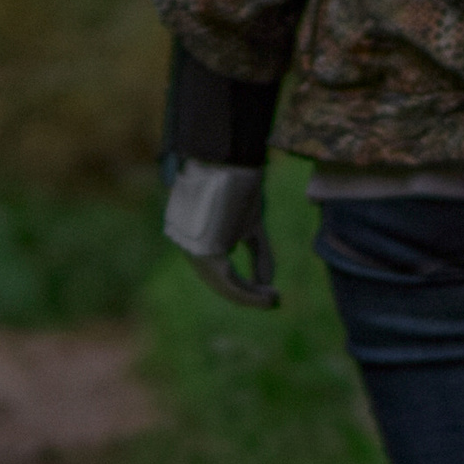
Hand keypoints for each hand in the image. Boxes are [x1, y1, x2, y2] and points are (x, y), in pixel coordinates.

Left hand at [164, 160, 278, 309]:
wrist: (229, 162)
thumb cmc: (239, 187)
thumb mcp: (252, 226)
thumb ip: (258, 254)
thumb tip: (266, 284)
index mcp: (196, 241)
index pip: (217, 272)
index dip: (242, 287)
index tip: (267, 292)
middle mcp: (190, 249)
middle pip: (219, 282)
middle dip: (247, 295)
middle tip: (272, 301)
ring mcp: (194, 251)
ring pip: (223, 285)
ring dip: (250, 297)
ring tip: (273, 300)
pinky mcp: (204, 253)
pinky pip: (227, 281)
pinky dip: (248, 291)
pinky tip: (267, 295)